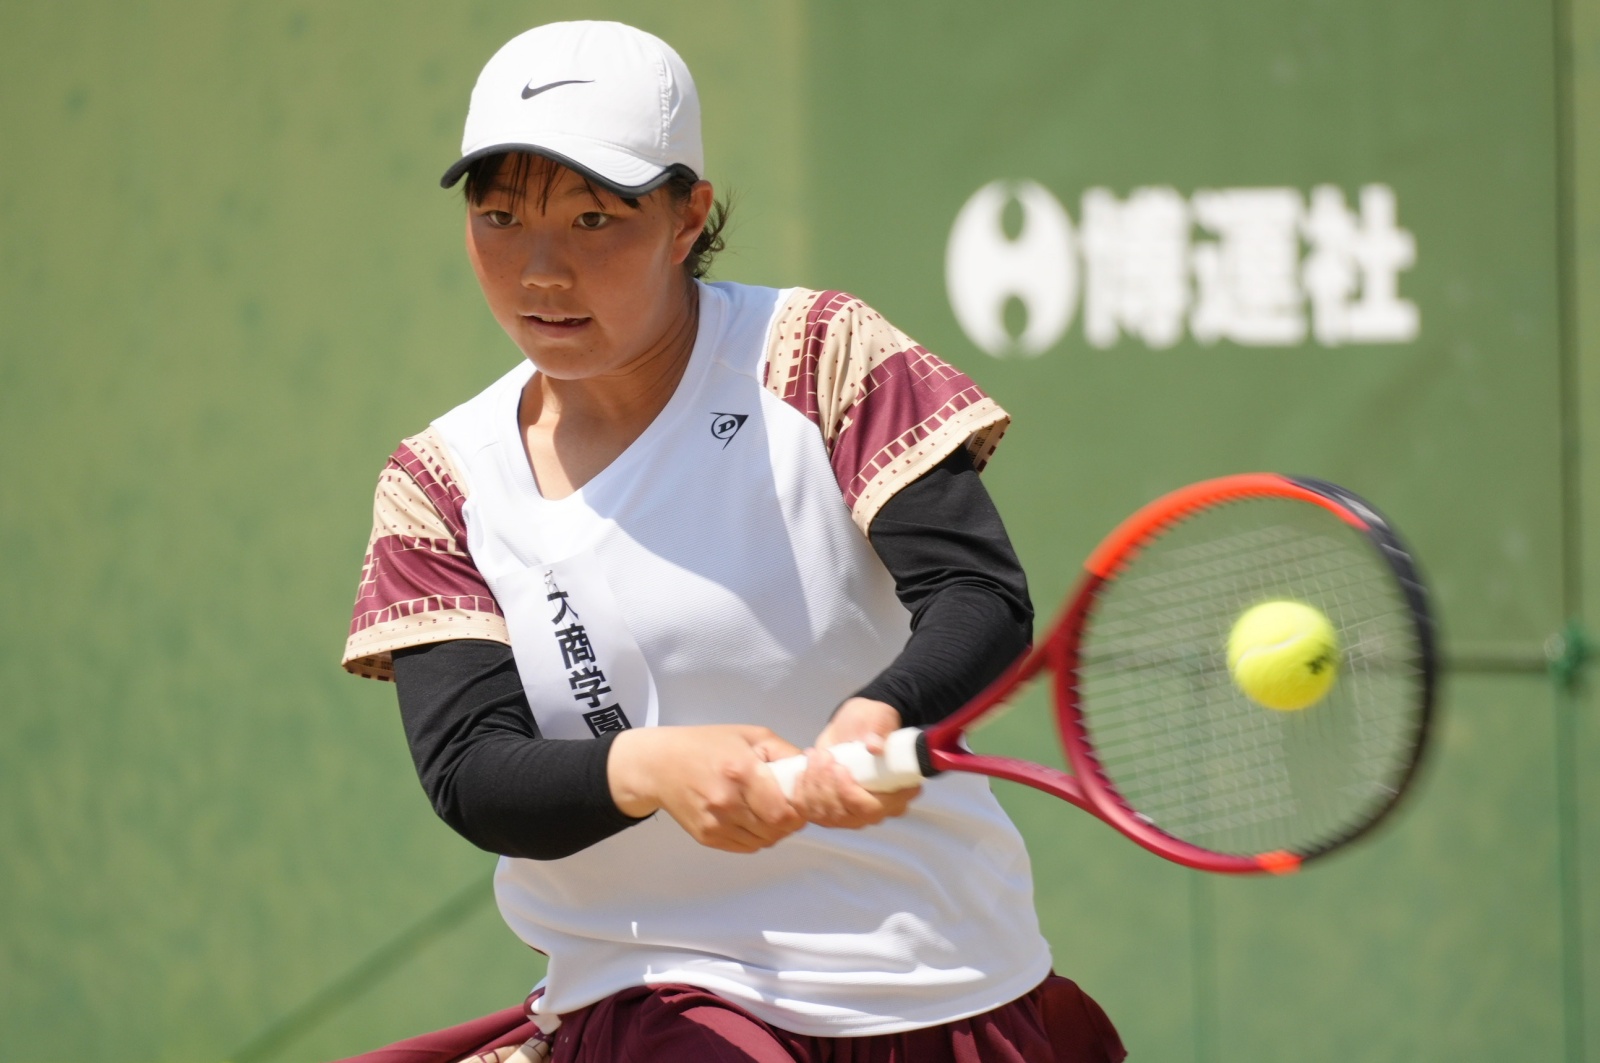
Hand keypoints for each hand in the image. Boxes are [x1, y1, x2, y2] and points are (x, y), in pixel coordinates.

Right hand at [607, 725, 804, 853]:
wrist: (660, 765)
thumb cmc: (707, 745)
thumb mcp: (751, 736)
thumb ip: (784, 753)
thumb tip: (811, 772)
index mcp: (741, 772)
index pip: (784, 812)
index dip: (800, 810)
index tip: (801, 800)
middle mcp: (727, 802)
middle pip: (776, 830)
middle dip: (791, 821)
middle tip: (788, 805)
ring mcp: (716, 824)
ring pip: (764, 842)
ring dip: (775, 830)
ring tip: (768, 810)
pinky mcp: (707, 838)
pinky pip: (747, 847)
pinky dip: (757, 837)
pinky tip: (751, 818)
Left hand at [789, 697, 920, 828]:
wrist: (855, 725)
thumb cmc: (873, 722)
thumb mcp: (879, 720)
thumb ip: (879, 732)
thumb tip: (874, 746)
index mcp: (895, 794)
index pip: (871, 809)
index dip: (850, 794)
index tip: (838, 768)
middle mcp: (875, 810)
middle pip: (845, 816)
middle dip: (826, 788)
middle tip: (823, 756)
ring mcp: (851, 812)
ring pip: (826, 816)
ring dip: (813, 787)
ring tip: (814, 756)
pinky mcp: (831, 808)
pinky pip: (811, 813)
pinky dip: (802, 793)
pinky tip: (804, 771)